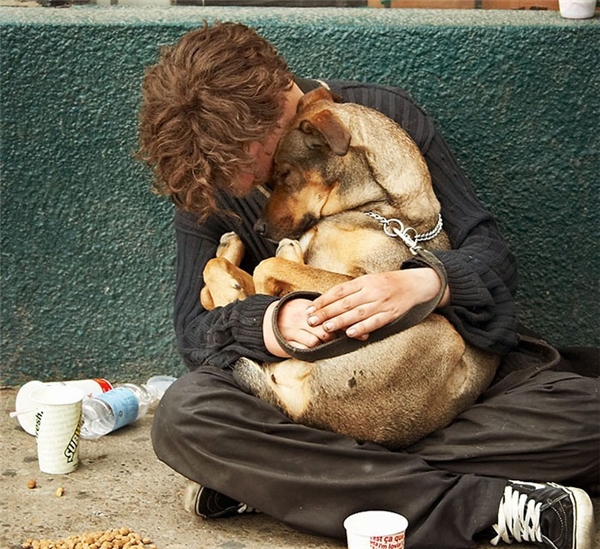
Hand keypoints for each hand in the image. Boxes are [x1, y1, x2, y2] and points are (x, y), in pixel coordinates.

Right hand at [263, 298, 337, 357]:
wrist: (264, 321)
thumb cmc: (291, 314)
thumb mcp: (303, 307)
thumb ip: (320, 310)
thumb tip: (342, 315)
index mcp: (305, 308)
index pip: (327, 316)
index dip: (337, 323)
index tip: (342, 327)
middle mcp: (298, 319)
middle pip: (323, 330)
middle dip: (332, 337)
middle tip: (334, 338)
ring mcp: (292, 332)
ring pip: (314, 342)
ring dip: (322, 346)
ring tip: (324, 345)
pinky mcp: (287, 344)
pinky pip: (303, 351)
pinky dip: (311, 353)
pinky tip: (314, 351)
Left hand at [306, 268, 449, 339]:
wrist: (414, 284)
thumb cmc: (387, 284)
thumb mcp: (369, 280)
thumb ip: (351, 290)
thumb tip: (328, 300)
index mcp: (363, 282)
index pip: (338, 291)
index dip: (323, 300)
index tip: (310, 309)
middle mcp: (371, 291)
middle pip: (344, 303)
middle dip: (326, 312)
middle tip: (311, 321)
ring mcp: (381, 303)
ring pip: (357, 313)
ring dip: (340, 321)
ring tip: (326, 327)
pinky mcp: (391, 315)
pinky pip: (374, 322)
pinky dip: (362, 328)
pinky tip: (350, 333)